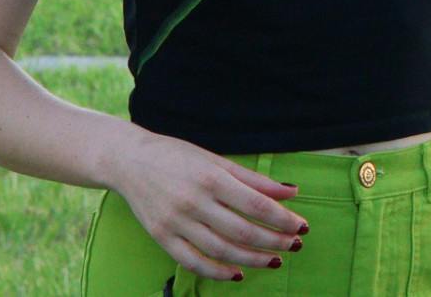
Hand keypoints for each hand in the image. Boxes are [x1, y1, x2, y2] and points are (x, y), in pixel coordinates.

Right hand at [108, 129, 307, 281]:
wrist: (129, 162)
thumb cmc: (178, 156)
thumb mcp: (217, 160)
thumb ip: (253, 179)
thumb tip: (290, 191)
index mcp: (212, 178)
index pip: (256, 204)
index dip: (282, 219)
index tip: (301, 226)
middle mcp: (194, 202)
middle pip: (242, 231)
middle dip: (274, 241)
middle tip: (295, 245)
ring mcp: (176, 223)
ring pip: (221, 251)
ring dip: (252, 259)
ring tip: (274, 260)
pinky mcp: (161, 237)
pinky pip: (193, 262)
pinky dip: (217, 272)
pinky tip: (238, 273)